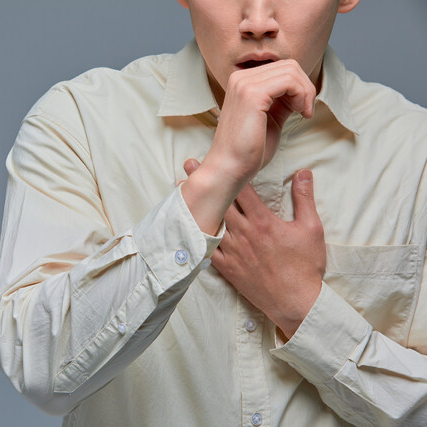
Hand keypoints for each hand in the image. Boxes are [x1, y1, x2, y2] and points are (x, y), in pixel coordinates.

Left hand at [185, 160, 325, 338]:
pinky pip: (206, 250)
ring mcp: (232, 251)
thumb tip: (303, 172)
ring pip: (208, 223)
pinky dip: (195, 237)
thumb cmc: (306, 266)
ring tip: (179, 192)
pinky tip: (185, 227)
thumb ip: (304, 198)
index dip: (226, 172)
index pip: (240, 190)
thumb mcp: (312, 229)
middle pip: (219, 202)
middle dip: (205, 183)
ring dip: (195, 207)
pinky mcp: (227, 268)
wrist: (296, 302)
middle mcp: (243, 233)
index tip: (213, 158)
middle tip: (188, 165)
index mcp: (263, 221)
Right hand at [207, 60, 315, 182]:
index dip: (299, 86)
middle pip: (288, 65)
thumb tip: (300, 90)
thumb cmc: (248, 150)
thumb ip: (282, 100)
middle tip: (306, 111)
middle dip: (305, 87)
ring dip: (305, 92)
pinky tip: (300, 113)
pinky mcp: (252, 94)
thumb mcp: (270, 118)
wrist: (229, 168)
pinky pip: (289, 81)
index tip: (301, 109)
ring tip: (303, 113)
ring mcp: (244, 84)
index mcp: (242, 82)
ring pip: (291, 70)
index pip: (281, 67)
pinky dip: (302, 95)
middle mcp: (240, 78)